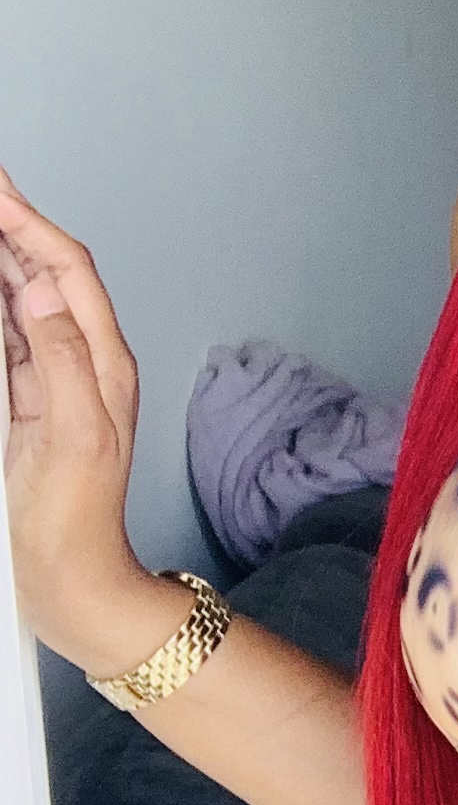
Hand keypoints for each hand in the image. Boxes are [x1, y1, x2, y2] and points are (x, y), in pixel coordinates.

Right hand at [0, 168, 165, 668]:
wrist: (74, 582)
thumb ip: (63, 362)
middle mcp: (81, 361)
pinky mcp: (25, 402)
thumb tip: (46, 294)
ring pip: (21, 296)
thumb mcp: (76, 439)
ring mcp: (51, 380)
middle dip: (11, 222)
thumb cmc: (79, 525)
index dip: (30, 222)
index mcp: (101, 362)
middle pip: (44, 271)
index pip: (66, 270)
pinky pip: (6, 333)